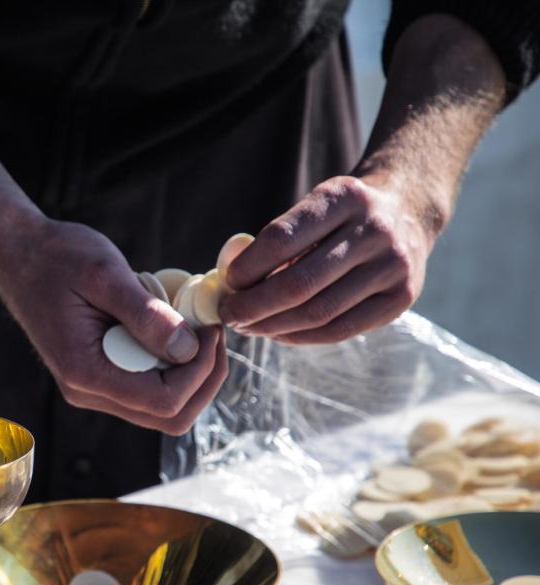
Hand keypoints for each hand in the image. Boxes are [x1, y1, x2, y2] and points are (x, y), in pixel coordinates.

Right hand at [0, 217, 228, 434]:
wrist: (18, 256)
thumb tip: (188, 348)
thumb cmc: (56, 258)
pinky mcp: (100, 375)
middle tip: (212, 331)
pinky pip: (147, 387)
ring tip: (195, 327)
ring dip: (190, 373)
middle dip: (203, 379)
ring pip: (162, 407)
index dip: (199, 371)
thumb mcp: (105, 274)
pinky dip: (172, 365)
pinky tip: (174, 329)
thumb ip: (146, 314)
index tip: (208, 327)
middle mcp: (88, 391)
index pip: (163, 401)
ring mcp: (93, 388)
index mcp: (86, 372)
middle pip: (168, 416)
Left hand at [218, 174, 434, 344]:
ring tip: (249, 327)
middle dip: (254, 307)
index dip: (247, 268)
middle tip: (229, 316)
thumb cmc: (341, 215)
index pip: (281, 239)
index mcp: (344, 197)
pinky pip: (340, 329)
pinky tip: (277, 333)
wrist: (407, 210)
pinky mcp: (401, 298)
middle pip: (299, 284)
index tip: (227, 283)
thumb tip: (229, 283)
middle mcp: (374, 230)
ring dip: (273, 326)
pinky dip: (300, 337)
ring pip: (318, 313)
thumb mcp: (314, 207)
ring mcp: (393, 266)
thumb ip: (274, 239)